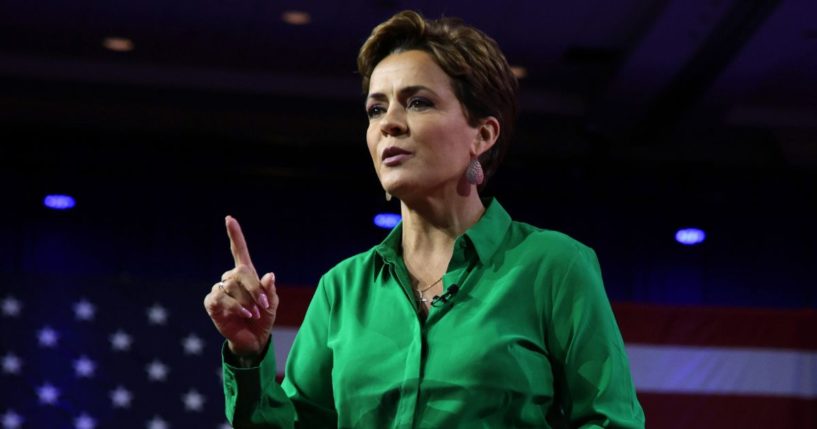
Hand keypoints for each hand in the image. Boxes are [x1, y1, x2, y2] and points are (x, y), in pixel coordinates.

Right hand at [204, 215, 277, 358]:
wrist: (254, 340)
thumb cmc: (264, 319)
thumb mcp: (272, 304)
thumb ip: (270, 290)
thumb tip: (269, 274)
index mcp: (246, 275)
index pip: (238, 250)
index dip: (234, 235)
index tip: (229, 219)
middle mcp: (230, 279)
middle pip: (239, 272)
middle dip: (254, 288)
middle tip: (265, 304)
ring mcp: (219, 290)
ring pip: (231, 285)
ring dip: (246, 300)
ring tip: (255, 314)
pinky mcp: (212, 303)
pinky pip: (221, 298)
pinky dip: (236, 306)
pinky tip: (246, 314)